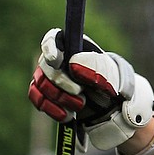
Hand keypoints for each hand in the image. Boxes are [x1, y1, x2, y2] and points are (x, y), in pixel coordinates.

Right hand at [29, 29, 153, 148]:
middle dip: (61, 81)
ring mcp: (51, 78)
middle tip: (79, 91)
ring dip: (59, 97)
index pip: (53, 39)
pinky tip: (67, 115)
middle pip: (45, 66)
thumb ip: (95, 68)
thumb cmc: (114, 86)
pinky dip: (51, 108)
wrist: (115, 109)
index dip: (50, 47)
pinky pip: (38, 99)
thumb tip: (72, 64)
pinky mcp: (48, 95)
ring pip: (40, 84)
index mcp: (76, 47)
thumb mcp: (111, 76)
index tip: (56, 60)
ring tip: (80, 105)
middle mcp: (60, 60)